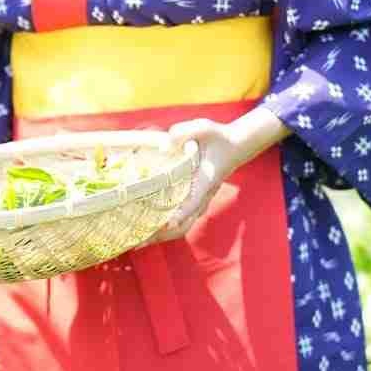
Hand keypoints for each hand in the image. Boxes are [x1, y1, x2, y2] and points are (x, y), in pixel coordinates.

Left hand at [146, 118, 249, 243]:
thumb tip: (164, 146)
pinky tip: (145, 232)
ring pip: (181, 227)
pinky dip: (164, 230)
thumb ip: (184, 133)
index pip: (193, 201)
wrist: (234, 147)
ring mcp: (199, 202)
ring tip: (136, 243)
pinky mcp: (194, 202)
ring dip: (160, 236)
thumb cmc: (217, 137)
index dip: (180, 214)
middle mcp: (203, 196)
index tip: (166, 224)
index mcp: (205, 181)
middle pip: (184, 224)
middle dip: (161, 234)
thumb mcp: (203, 127)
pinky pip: (180, 222)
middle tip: (138, 242)